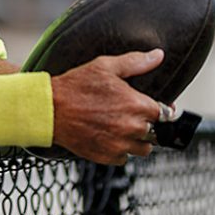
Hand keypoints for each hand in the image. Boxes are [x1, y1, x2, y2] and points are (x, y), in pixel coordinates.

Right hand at [50, 50, 165, 165]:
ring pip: (142, 149)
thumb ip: (136, 62)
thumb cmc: (76, 87)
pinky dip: (119, 149)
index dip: (156, 108)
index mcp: (136, 105)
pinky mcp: (107, 157)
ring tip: (119, 126)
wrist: (50, 110)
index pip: (164, 113)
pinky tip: (107, 136)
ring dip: (136, 139)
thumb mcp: (105, 66)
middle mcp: (132, 128)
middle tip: (126, 114)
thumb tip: (158, 56)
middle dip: (144, 123)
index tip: (147, 106)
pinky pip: (124, 158)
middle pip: (154, 132)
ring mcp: (120, 145)